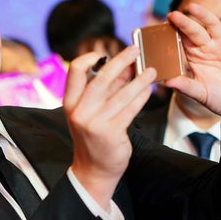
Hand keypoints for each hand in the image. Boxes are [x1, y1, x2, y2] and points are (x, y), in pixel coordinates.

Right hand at [63, 46, 154, 208]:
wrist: (94, 169)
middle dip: (120, 61)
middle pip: (101, 78)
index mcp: (70, 103)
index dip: (88, 58)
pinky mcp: (110, 132)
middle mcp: (79, 111)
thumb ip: (105, 90)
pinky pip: (130, 109)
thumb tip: (124, 66)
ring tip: (151, 70)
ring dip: (138, 79)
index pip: (75, 72)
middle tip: (135, 50)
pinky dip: (141, 97)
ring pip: (120, 94)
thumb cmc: (93, 137)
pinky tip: (148, 90)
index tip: (103, 53)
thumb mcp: (91, 112)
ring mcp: (94, 122)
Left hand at [165, 0, 220, 127]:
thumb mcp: (200, 94)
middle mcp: (208, 49)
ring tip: (192, 7)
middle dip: (184, 23)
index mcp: (195, 59)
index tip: (161, 29)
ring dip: (203, 15)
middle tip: (172, 15)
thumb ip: (185, 86)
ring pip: (212, 26)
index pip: (181, 43)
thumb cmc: (219, 101)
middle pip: (194, 32)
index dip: (172, 35)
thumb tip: (166, 81)